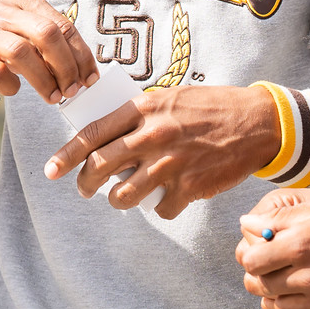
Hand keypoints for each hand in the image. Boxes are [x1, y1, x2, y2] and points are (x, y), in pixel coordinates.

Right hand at [0, 0, 97, 104]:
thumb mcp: (20, 23)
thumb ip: (48, 39)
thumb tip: (82, 70)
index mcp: (23, 1)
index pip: (62, 25)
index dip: (81, 55)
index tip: (89, 79)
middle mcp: (2, 12)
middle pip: (46, 34)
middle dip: (66, 67)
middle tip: (72, 90)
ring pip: (21, 53)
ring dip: (43, 80)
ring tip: (52, 97)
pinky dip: (10, 85)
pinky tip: (14, 89)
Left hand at [42, 85, 278, 220]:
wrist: (257, 122)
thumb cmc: (210, 108)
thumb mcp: (169, 99)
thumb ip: (139, 116)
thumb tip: (108, 138)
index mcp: (143, 110)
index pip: (92, 134)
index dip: (67, 155)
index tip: (52, 169)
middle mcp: (152, 136)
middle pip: (100, 168)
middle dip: (85, 183)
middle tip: (84, 188)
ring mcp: (170, 164)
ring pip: (124, 196)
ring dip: (118, 201)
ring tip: (122, 197)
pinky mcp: (189, 187)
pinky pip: (160, 209)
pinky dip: (160, 207)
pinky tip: (167, 198)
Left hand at [235, 190, 309, 308]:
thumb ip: (279, 218)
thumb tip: (246, 223)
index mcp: (302, 244)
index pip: (251, 262)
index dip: (249, 257)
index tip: (256, 254)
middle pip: (261, 288)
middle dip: (257, 278)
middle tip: (264, 271)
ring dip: (275, 297)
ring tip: (284, 285)